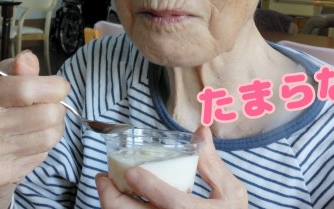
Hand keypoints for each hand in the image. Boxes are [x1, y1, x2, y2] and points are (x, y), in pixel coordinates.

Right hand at [0, 50, 69, 207]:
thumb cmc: (0, 111)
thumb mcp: (7, 84)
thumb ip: (21, 70)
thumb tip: (27, 58)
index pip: (27, 88)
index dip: (54, 86)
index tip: (59, 87)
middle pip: (46, 113)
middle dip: (57, 109)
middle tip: (47, 109)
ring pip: (49, 135)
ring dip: (54, 128)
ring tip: (39, 126)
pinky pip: (43, 154)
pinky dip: (44, 148)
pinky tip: (29, 144)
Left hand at [95, 126, 247, 208]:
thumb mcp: (230, 192)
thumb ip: (212, 164)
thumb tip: (201, 132)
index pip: (172, 202)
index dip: (150, 187)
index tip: (131, 171)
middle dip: (113, 199)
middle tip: (103, 178)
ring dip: (112, 204)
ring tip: (106, 185)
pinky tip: (119, 198)